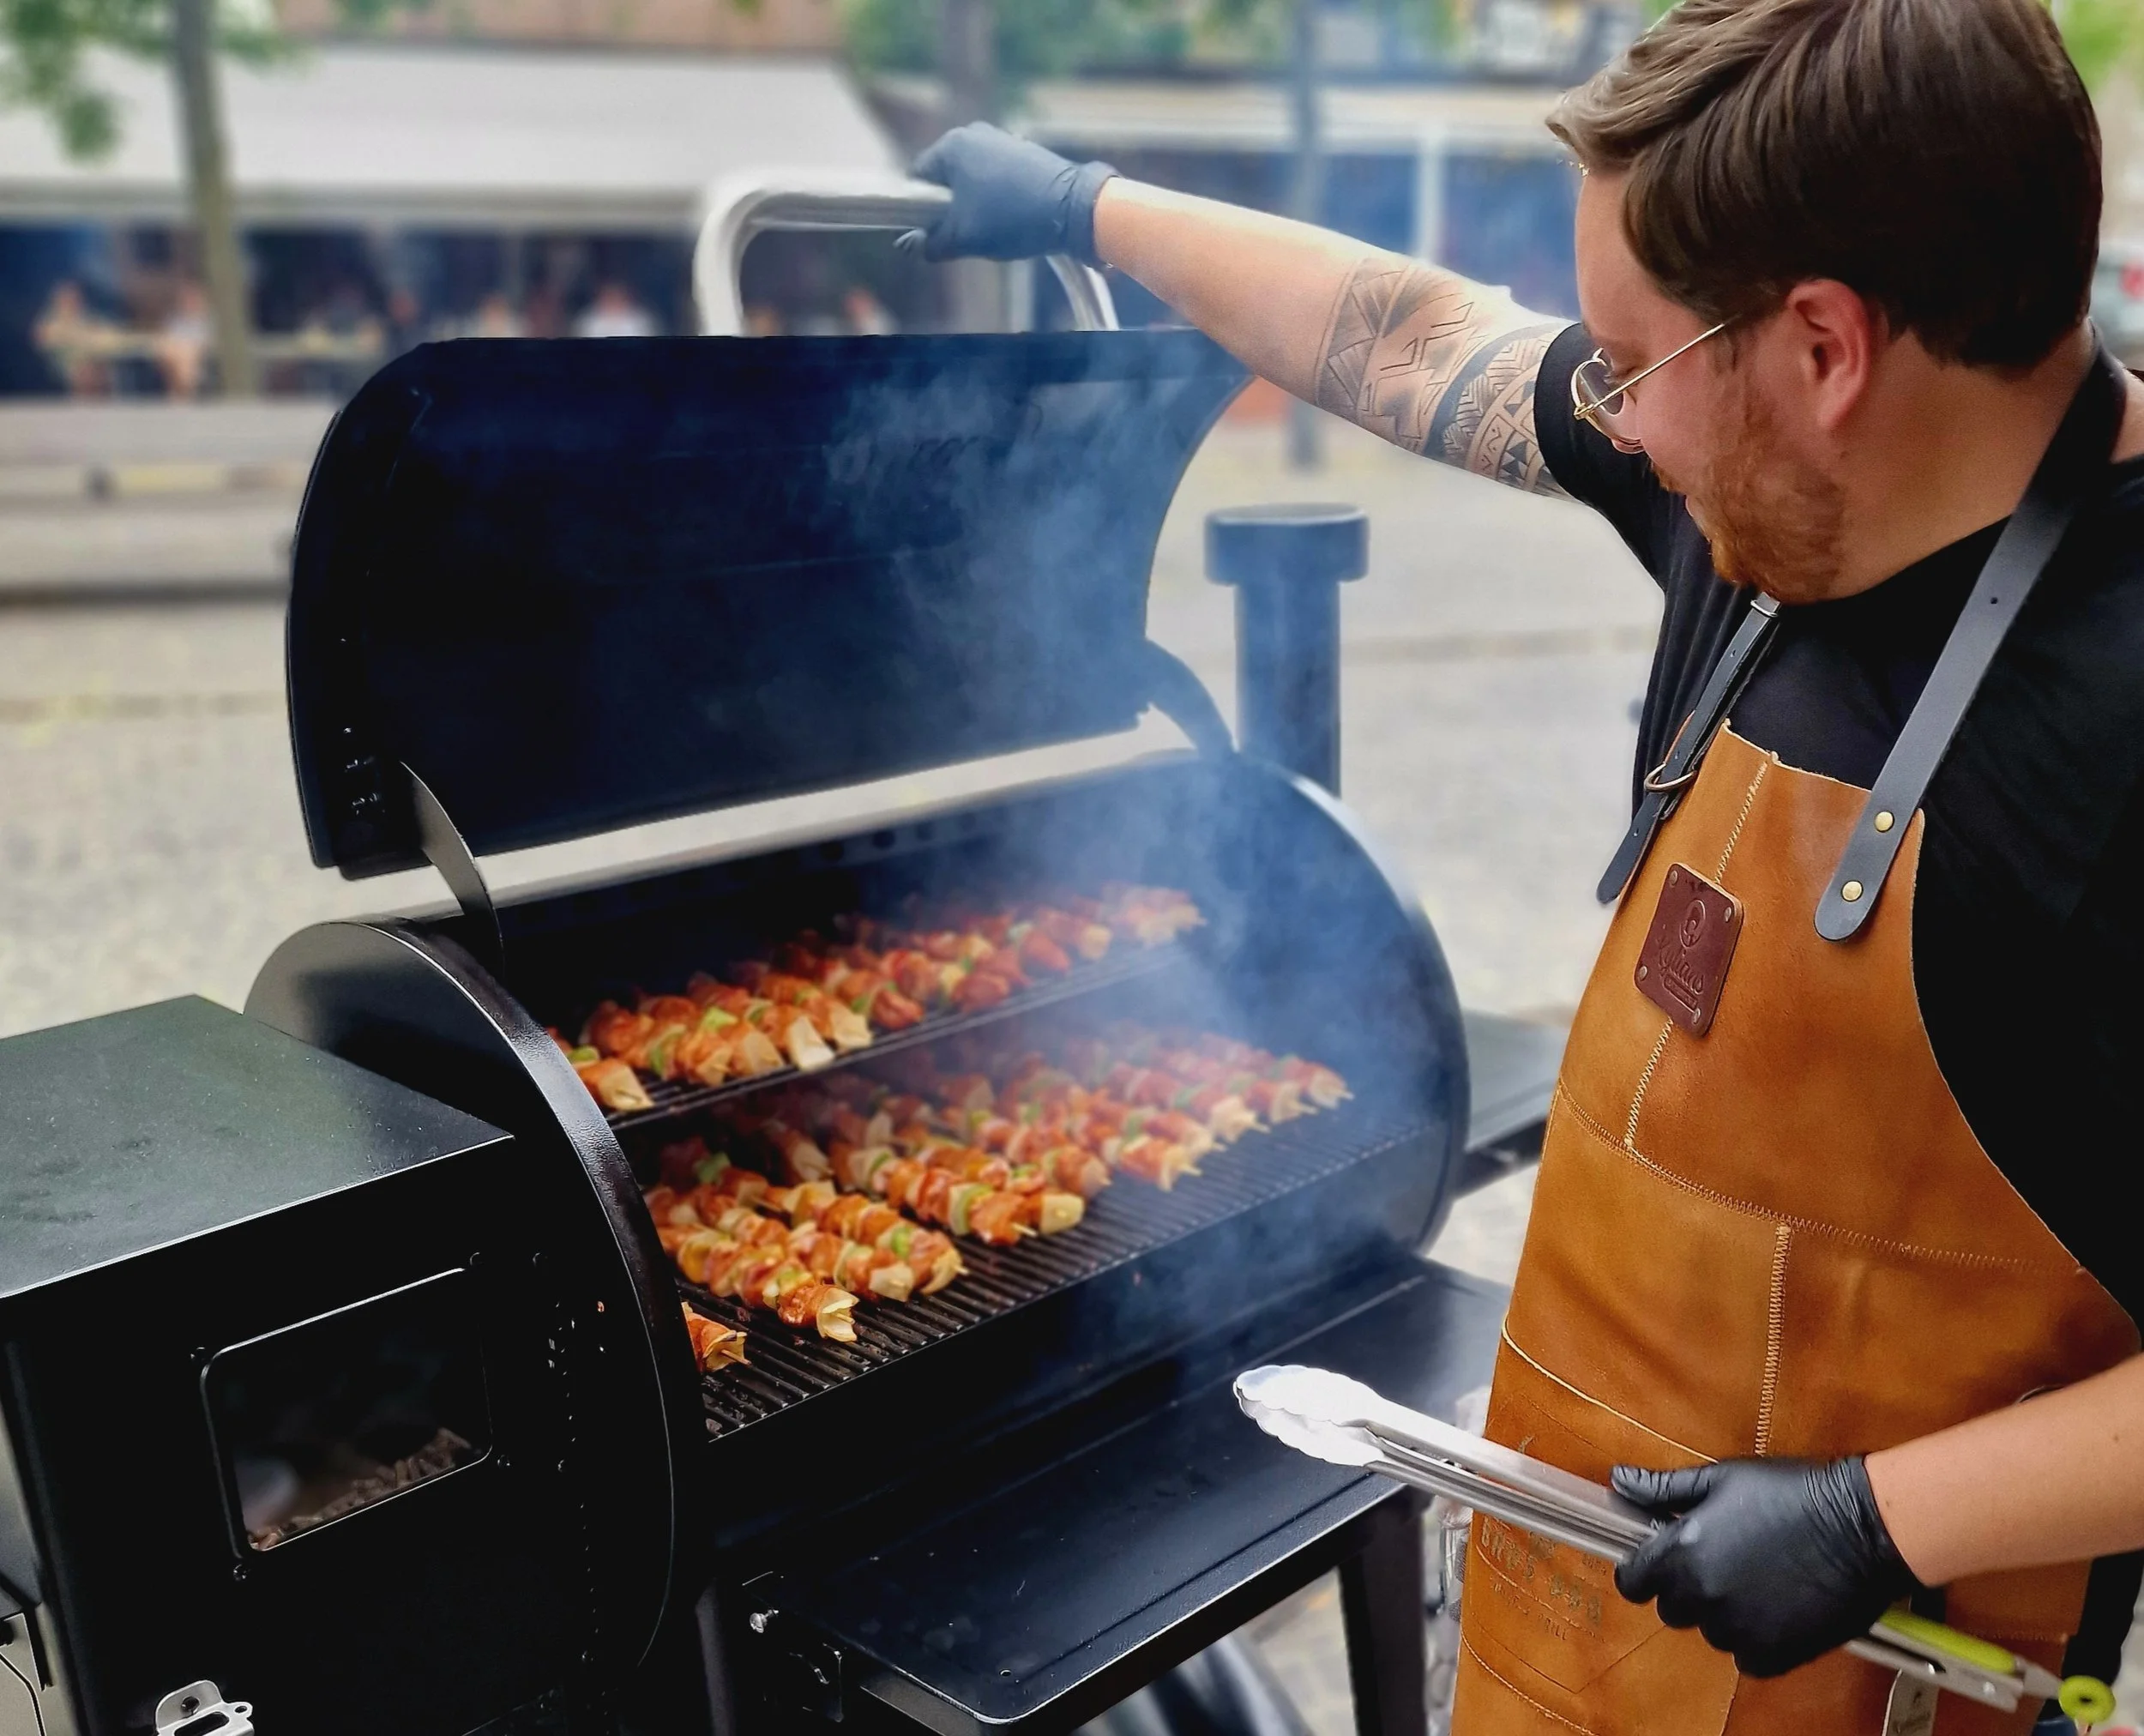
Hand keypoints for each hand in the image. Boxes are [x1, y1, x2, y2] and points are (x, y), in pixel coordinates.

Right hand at [908, 123, 1116, 265]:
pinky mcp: (1021, 150)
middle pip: (944, 179)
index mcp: (951, 146)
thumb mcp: (964, 238)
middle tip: (965, 235)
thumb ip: (931, 243)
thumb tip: (912, 246)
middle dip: (949, 209)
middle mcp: (973, 133)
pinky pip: (993, 177)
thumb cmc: (1012, 218)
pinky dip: (995, 198)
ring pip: (970, 180)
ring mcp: (1000, 139)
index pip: (917, 179)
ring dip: (973, 206)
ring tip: (993, 228)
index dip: (917, 211)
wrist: (1075, 208)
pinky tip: (1012, 217)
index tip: (931, 233)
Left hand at [1611, 1457, 1919, 1676]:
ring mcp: (1738, 1629)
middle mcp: (1704, 1595)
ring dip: (1724, 1613)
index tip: (1656, 1564)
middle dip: (1686, 1588)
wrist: (1862, 1527)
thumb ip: (1664, 1488)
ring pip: (1711, 1632)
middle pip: (1672, 1608)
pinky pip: (1746, 1657)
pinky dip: (1755, 1639)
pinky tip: (1775, 1606)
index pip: (1633, 1581)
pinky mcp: (1775, 1655)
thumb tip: (1620, 1481)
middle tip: (1720, 1561)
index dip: (1642, 1572)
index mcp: (1683, 1551)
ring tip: (1757, 1579)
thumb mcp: (1722, 1478)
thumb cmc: (1793, 1493)